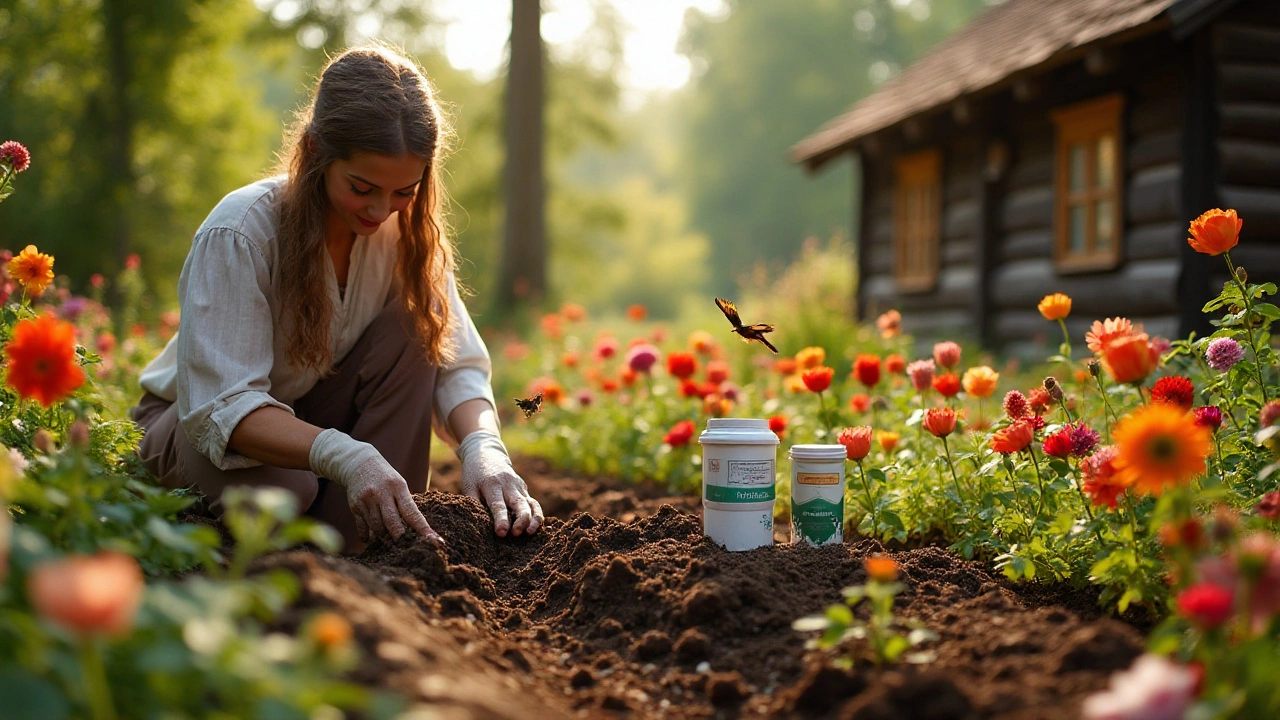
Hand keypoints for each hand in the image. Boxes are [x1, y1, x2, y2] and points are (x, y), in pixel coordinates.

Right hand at [310, 429, 441, 543]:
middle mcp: (381, 493)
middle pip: (392, 522)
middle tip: (405, 545)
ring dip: (384, 537)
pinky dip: (367, 536)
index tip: (435, 542)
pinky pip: (363, 528)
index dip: (423, 529)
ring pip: (377, 528)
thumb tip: (416, 530)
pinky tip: (371, 538)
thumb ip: (406, 504)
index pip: (412, 512)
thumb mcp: (399, 484)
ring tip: (388, 539)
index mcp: (398, 487)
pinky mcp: (355, 506)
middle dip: (400, 537)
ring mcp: (366, 500)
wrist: (359, 463)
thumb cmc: (386, 478)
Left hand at [457, 429, 543, 536]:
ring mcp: (519, 487)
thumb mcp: (469, 486)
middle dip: (520, 520)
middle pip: (519, 503)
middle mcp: (509, 485)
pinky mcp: (524, 490)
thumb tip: (477, 524)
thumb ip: (474, 503)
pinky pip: (534, 504)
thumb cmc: (475, 475)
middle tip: (516, 534)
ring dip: (534, 519)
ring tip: (531, 533)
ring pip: (531, 504)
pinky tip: (535, 529)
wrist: (488, 455)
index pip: (498, 505)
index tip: (501, 533)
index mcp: (492, 485)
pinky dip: (537, 516)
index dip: (500, 520)